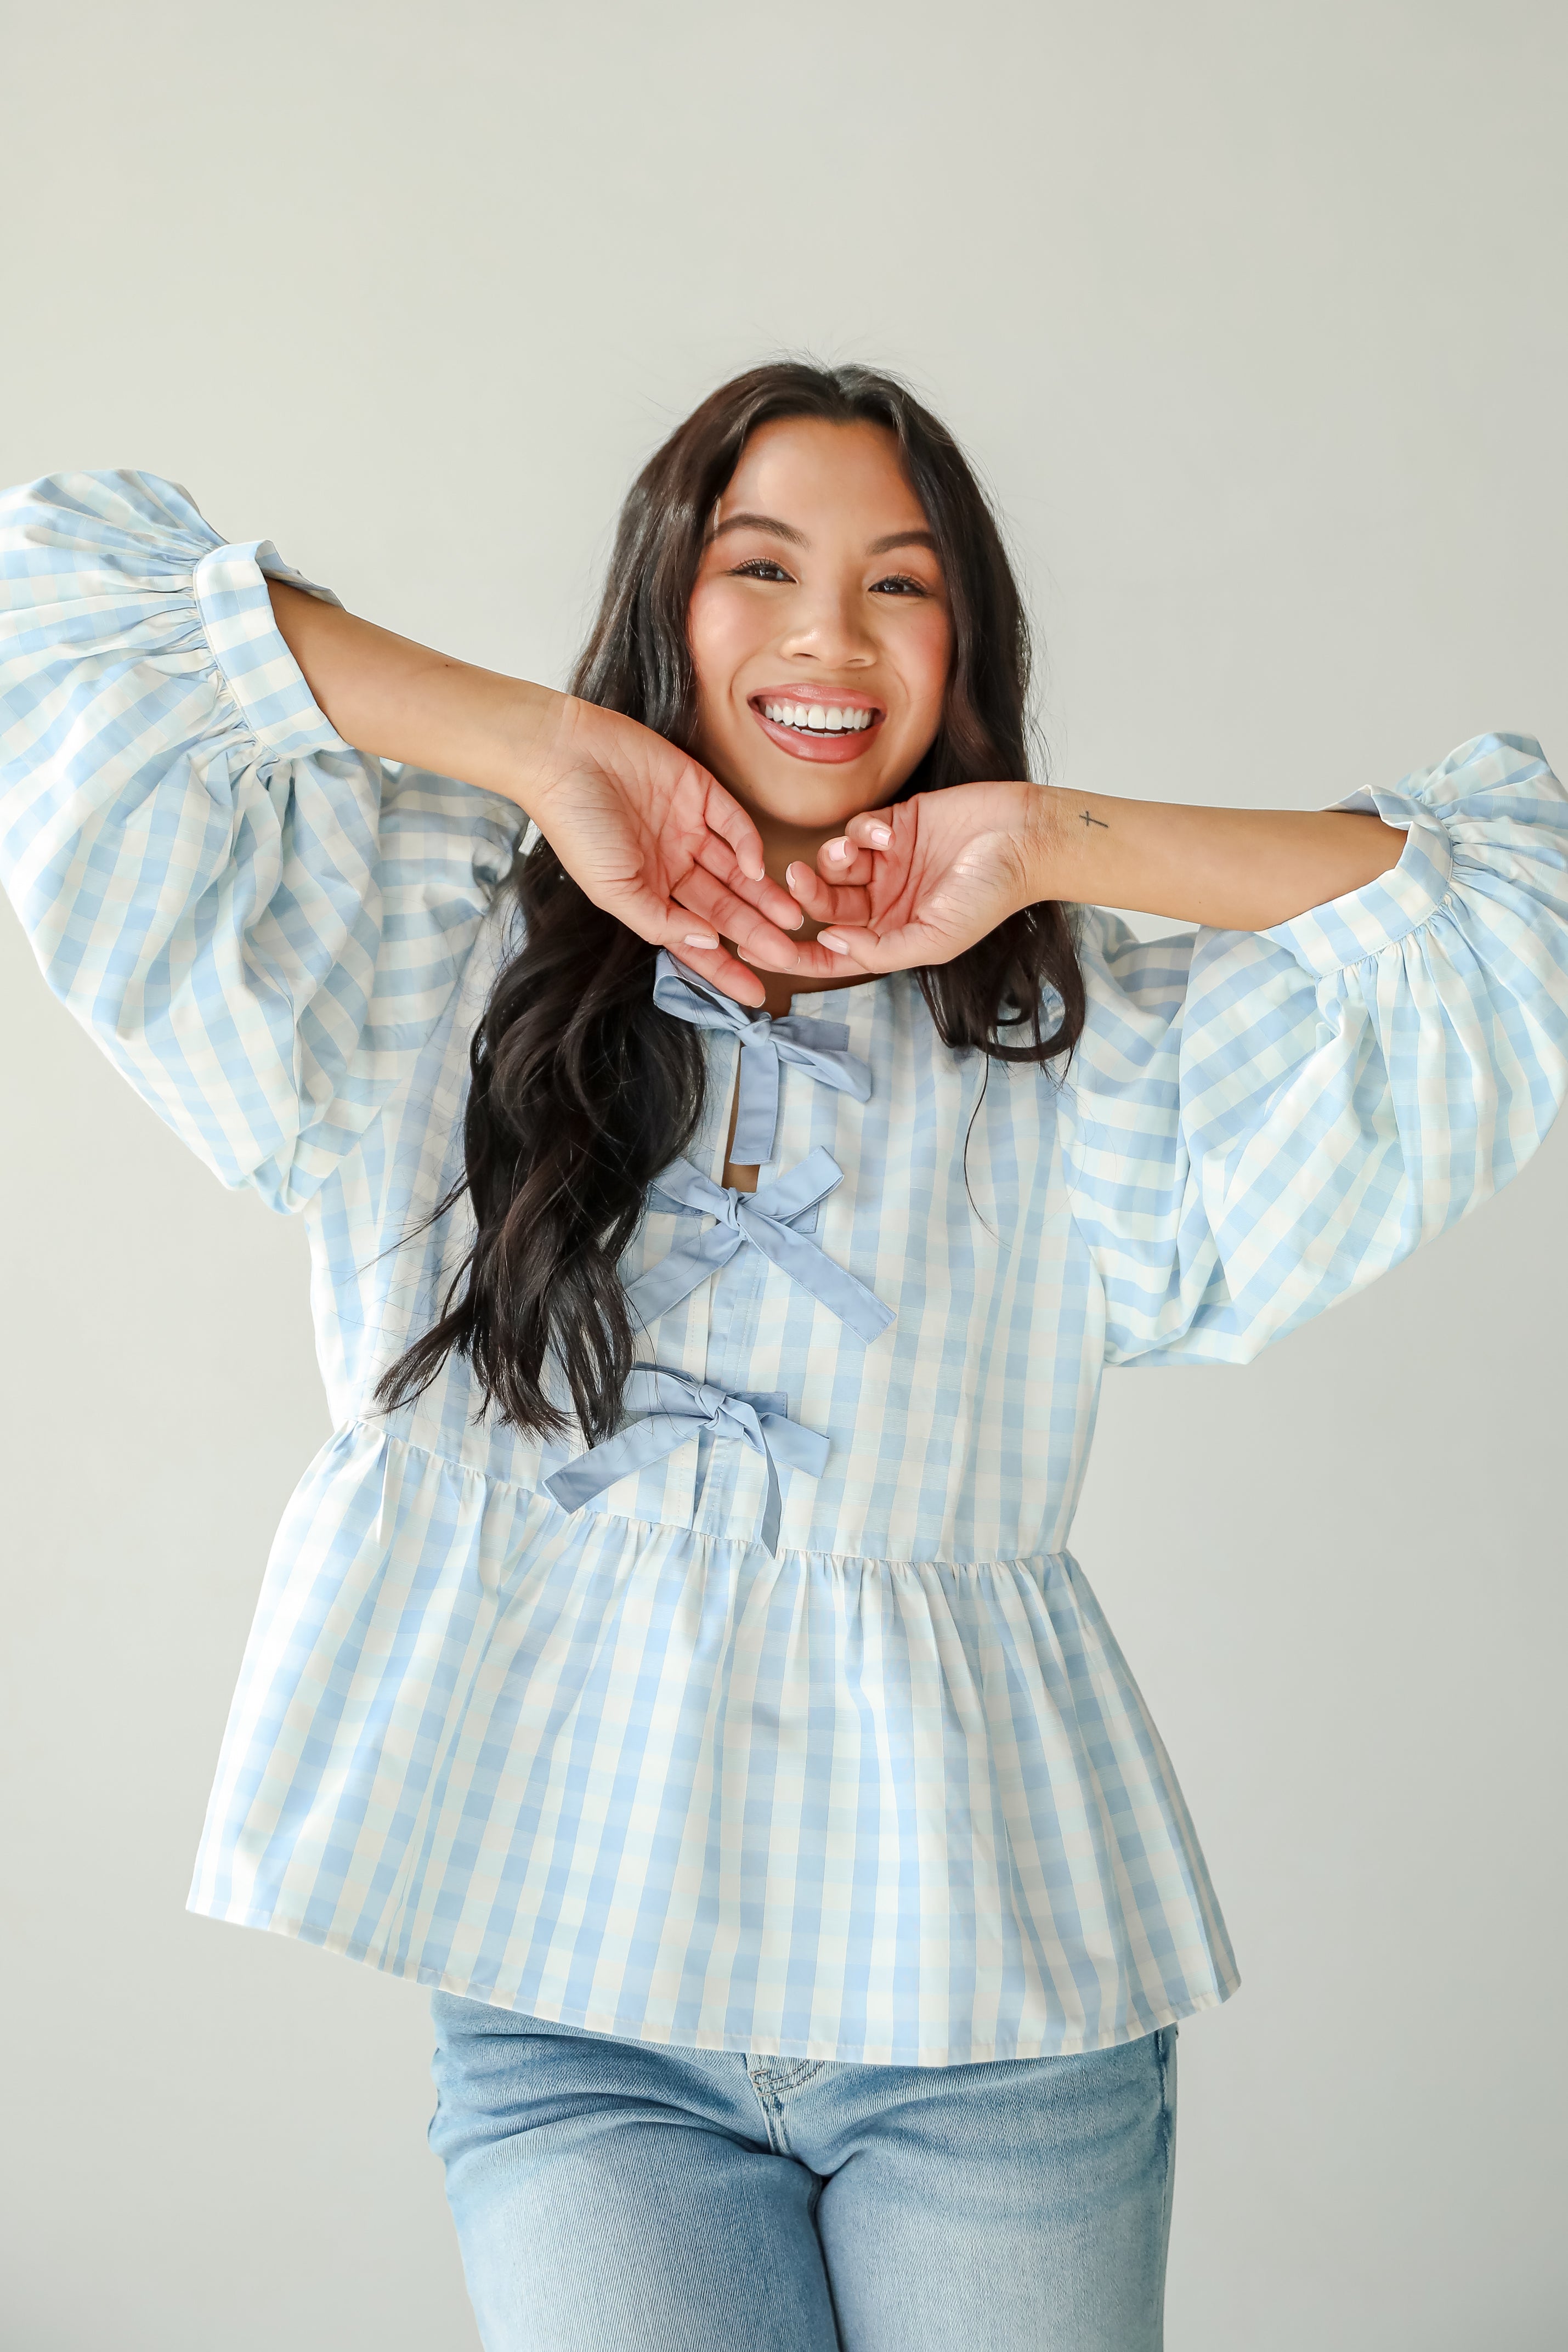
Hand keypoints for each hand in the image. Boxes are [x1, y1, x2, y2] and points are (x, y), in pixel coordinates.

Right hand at [522, 694, 808, 1003]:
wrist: (562, 758)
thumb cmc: (576, 828)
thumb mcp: (612, 890)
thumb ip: (657, 920)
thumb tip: (706, 943)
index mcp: (650, 892)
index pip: (696, 937)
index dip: (725, 967)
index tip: (756, 995)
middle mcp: (674, 865)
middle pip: (724, 907)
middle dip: (755, 934)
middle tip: (789, 958)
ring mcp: (688, 829)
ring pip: (737, 871)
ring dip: (765, 897)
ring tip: (793, 922)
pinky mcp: (699, 791)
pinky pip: (733, 823)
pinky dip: (749, 845)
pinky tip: (759, 869)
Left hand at [782, 782, 1045, 970]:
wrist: (1024, 838)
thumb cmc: (990, 895)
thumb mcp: (935, 938)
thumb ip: (881, 949)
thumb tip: (829, 945)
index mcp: (892, 936)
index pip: (832, 953)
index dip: (794, 954)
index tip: (754, 950)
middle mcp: (884, 902)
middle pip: (825, 906)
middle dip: (807, 895)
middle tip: (796, 878)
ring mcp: (888, 863)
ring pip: (833, 865)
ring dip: (833, 859)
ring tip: (855, 852)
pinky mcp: (894, 823)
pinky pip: (857, 828)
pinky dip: (864, 829)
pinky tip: (890, 832)